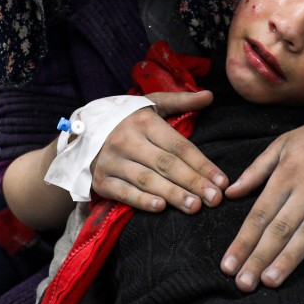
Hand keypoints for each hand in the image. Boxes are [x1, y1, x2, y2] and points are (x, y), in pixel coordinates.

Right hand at [90, 90, 226, 212]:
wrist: (81, 132)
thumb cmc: (126, 119)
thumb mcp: (150, 104)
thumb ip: (180, 101)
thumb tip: (209, 95)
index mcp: (143, 121)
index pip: (179, 146)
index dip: (202, 164)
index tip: (222, 181)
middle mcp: (127, 140)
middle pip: (166, 164)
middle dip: (194, 183)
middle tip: (215, 199)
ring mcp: (112, 161)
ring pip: (147, 180)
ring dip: (173, 195)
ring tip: (195, 207)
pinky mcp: (101, 179)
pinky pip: (123, 192)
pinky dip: (141, 201)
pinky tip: (160, 208)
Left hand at [220, 121, 303, 291]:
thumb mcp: (281, 145)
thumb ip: (255, 171)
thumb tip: (229, 194)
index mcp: (286, 174)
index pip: (260, 214)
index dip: (243, 241)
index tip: (228, 266)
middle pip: (280, 228)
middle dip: (259, 258)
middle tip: (243, 284)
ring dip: (288, 259)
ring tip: (269, 281)